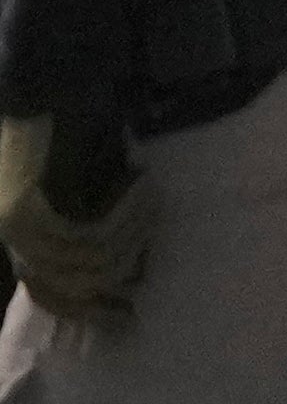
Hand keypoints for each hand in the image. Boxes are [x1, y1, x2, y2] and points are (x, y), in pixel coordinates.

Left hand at [0, 112, 149, 321]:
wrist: (41, 88)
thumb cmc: (59, 131)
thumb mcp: (72, 190)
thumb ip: (86, 225)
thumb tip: (127, 268)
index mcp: (17, 238)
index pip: (47, 294)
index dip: (87, 310)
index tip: (127, 315)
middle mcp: (11, 240)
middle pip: (72, 285)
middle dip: (118, 278)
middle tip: (152, 263)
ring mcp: (15, 227)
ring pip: (87, 261)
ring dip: (132, 235)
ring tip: (155, 203)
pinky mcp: (26, 211)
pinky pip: (89, 234)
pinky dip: (124, 216)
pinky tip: (143, 188)